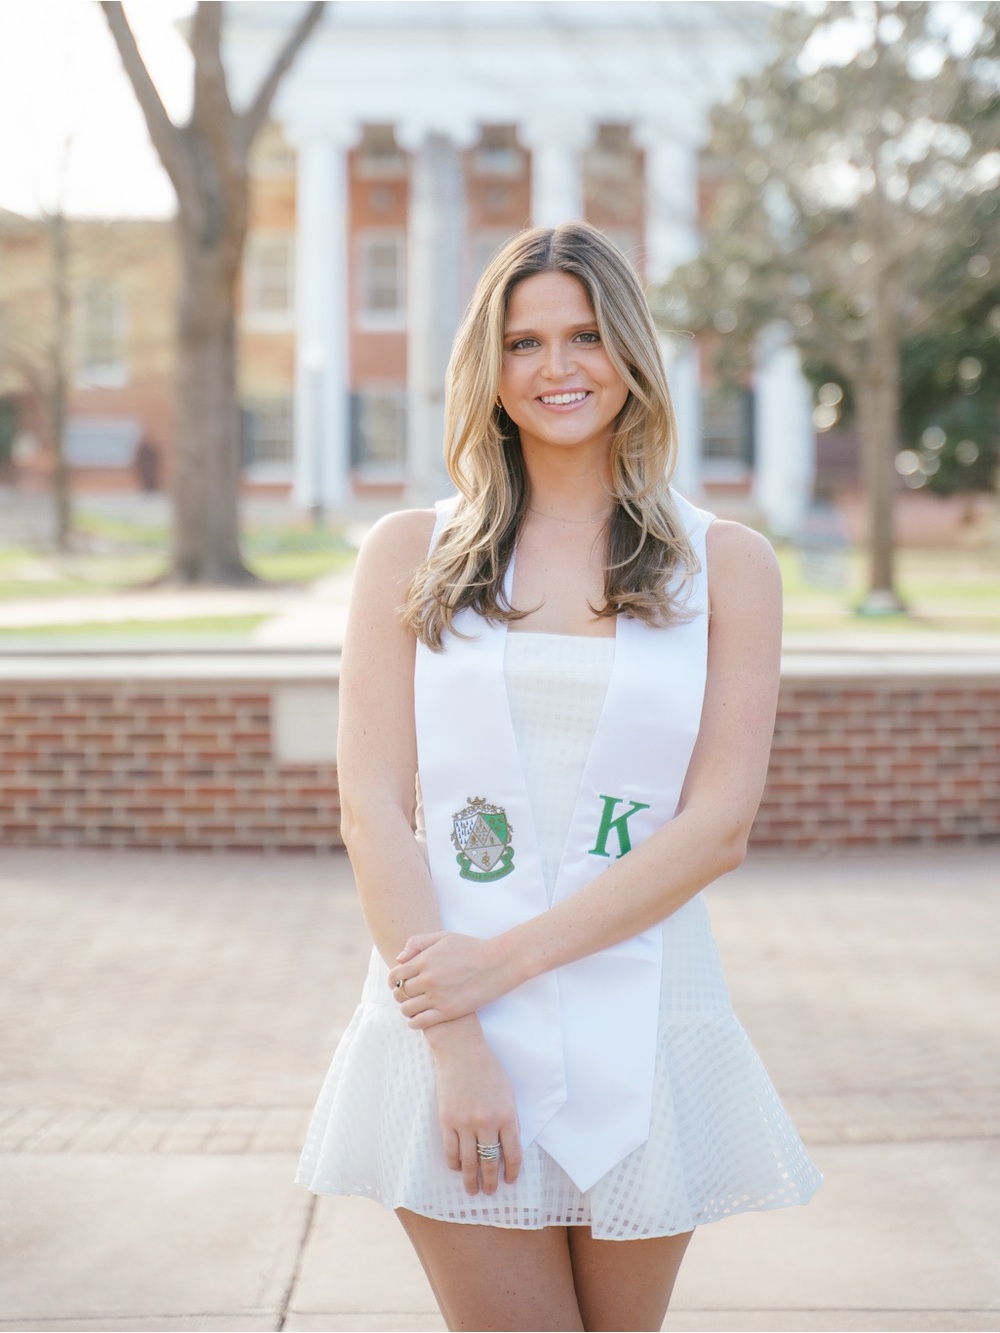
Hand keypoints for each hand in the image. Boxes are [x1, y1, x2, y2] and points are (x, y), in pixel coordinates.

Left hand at [388, 931, 513, 1027]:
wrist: (498, 963)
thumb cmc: (471, 947)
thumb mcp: (443, 937)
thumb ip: (417, 943)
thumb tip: (399, 959)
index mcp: (425, 960)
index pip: (395, 976)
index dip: (393, 981)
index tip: (398, 983)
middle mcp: (428, 979)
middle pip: (400, 993)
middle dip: (400, 994)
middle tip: (407, 995)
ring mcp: (438, 997)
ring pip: (407, 1009)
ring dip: (406, 1008)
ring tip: (415, 1005)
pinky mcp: (448, 1011)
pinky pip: (420, 1022)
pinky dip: (414, 1022)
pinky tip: (420, 1017)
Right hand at [424, 1016, 522, 1195]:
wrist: (461, 1050)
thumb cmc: (487, 1068)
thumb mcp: (508, 1093)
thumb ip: (509, 1119)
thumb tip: (507, 1145)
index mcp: (507, 1116)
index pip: (513, 1154)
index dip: (512, 1172)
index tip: (510, 1180)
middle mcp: (487, 1124)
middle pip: (489, 1162)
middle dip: (490, 1181)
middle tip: (489, 1192)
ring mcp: (465, 1123)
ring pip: (468, 1162)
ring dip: (471, 1180)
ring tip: (472, 1190)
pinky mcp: (447, 1120)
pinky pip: (450, 1150)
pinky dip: (454, 1163)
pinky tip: (457, 1169)